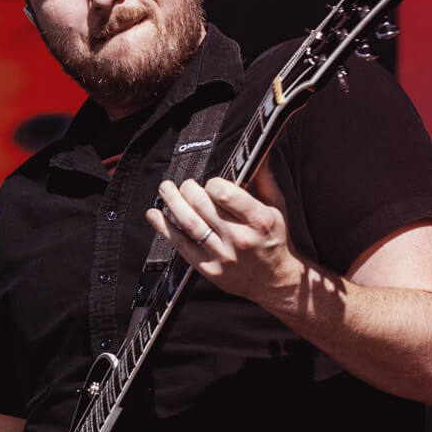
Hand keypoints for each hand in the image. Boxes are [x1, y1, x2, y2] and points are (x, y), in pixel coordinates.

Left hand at [146, 166, 304, 303]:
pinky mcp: (209, 269)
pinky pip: (181, 246)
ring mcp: (222, 256)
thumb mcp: (276, 208)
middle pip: (203, 206)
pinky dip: (164, 228)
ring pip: (189, 224)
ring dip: (172, 203)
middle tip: (185, 183)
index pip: (225, 194)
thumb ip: (264, 179)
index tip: (211, 183)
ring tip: (165, 189)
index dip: (212, 184)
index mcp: (259, 220)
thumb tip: (259, 151)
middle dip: (188, 189)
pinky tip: (155, 215)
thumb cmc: (274, 241)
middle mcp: (239, 238)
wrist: (275, 281)